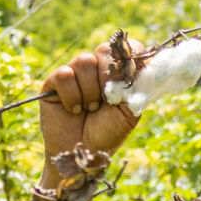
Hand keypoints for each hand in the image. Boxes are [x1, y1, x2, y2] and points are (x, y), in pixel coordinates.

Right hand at [39, 43, 143, 161]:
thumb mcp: (130, 111)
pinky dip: (72, 96)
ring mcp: (75, 73)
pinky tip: (74, 110)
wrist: (82, 154)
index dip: (130, 57)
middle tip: (108, 100)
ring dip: (90, 91)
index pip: (128, 47)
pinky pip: (65, 75)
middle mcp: (96, 69)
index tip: (130, 77)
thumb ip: (138, 86)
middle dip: (109, 76)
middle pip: (105, 49)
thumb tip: (146, 62)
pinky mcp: (54, 82)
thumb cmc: (107, 133)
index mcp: (118, 73)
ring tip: (90, 109)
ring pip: (85, 61)